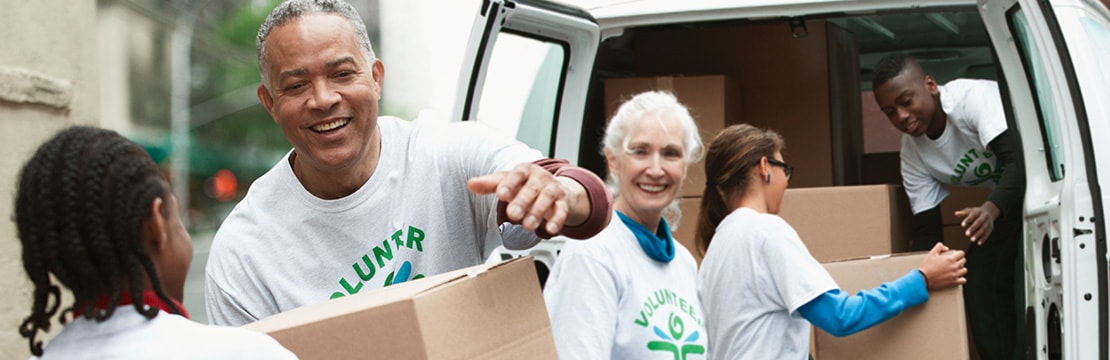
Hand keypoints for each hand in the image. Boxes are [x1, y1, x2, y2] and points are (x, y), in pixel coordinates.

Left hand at [467, 163, 582, 233]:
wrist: (556, 189)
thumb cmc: (527, 186)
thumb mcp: (508, 182)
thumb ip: (490, 184)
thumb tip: (471, 184)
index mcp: (525, 170)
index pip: (517, 174)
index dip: (509, 184)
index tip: (500, 194)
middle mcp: (540, 178)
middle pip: (532, 188)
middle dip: (522, 201)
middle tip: (512, 214)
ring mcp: (553, 189)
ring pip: (547, 199)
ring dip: (538, 212)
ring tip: (528, 225)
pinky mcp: (563, 202)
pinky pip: (561, 210)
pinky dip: (557, 220)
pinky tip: (550, 229)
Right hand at [918, 242, 966, 289]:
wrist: (923, 278)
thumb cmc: (927, 267)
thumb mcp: (931, 253)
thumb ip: (939, 247)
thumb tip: (946, 248)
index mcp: (950, 259)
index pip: (961, 253)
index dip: (959, 253)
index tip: (956, 255)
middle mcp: (954, 266)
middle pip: (964, 261)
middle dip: (960, 260)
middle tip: (955, 261)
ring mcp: (955, 275)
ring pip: (964, 270)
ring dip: (961, 269)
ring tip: (956, 269)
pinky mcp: (953, 282)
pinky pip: (963, 280)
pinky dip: (961, 279)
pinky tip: (957, 277)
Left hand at [955, 201, 999, 244]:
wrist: (989, 212)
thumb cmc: (976, 212)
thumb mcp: (970, 211)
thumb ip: (963, 213)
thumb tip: (956, 213)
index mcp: (978, 212)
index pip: (972, 216)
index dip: (967, 220)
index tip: (962, 225)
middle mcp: (984, 217)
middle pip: (979, 222)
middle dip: (973, 228)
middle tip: (966, 234)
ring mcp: (988, 222)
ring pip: (984, 229)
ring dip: (978, 235)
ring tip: (972, 240)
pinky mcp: (990, 228)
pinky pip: (987, 234)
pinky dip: (983, 239)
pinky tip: (978, 243)